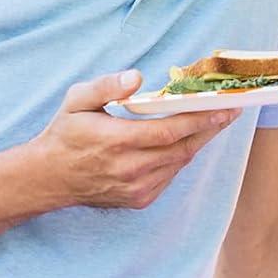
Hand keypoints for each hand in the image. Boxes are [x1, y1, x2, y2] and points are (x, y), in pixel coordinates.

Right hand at [32, 70, 240, 210]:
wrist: (49, 178)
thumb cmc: (65, 134)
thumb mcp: (76, 101)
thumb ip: (105, 86)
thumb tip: (136, 77)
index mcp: (116, 141)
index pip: (169, 131)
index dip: (199, 120)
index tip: (222, 108)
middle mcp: (130, 168)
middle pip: (182, 147)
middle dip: (208, 129)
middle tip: (229, 112)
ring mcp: (136, 188)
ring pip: (179, 162)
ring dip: (196, 142)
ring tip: (211, 123)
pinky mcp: (139, 199)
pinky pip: (170, 175)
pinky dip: (179, 158)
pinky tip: (183, 142)